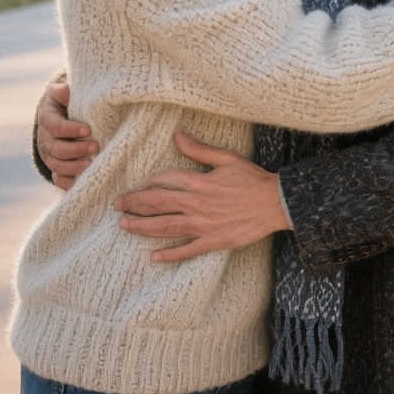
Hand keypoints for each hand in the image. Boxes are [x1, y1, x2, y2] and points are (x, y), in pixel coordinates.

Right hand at [37, 81, 99, 189]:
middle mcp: (44, 139)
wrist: (62, 116)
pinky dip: (69, 182)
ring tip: (92, 164)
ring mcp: (49, 156)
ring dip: (74, 167)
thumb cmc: (67, 102)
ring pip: (57, 166)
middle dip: (76, 150)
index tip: (88, 129)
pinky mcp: (56, 168)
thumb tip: (66, 89)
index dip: (70, 129)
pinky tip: (83, 181)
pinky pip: (58, 179)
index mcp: (47, 119)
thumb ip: (63, 91)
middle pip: (56, 149)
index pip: (54, 126)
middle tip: (96, 146)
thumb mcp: (63, 93)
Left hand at [115, 132, 290, 262]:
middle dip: (134, 204)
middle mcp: (197, 204)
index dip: (148, 183)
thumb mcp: (227, 158)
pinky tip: (154, 257)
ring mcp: (204, 225)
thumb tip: (177, 135)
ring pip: (166, 227)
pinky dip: (170, 255)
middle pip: (158, 204)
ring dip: (142, 227)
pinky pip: (187, 250)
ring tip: (124, 225)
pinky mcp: (214, 241)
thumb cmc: (253, 178)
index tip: (138, 187)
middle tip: (117, 206)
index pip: (164, 181)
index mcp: (199, 182)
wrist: (276, 203)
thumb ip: (199, 149)